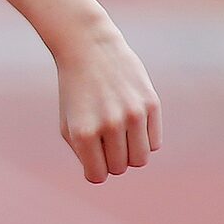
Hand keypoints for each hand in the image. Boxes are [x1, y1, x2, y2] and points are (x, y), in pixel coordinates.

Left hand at [53, 22, 161, 181]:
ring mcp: (132, 114)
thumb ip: (85, 154)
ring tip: (120, 134)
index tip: (93, 156)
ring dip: (131, 153)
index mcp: (82, 133)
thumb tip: (106, 173)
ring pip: (141, 159)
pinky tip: (133, 122)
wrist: (89, 48)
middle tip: (105, 140)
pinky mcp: (151, 104)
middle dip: (113, 160)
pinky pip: (155, 143)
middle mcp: (108, 125)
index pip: (97, 175)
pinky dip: (145, 139)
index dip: (96, 169)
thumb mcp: (69, 125)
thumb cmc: (76, 92)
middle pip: (120, 168)